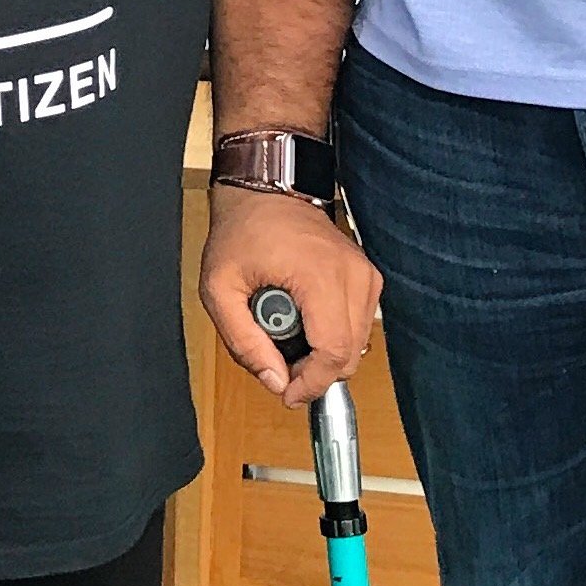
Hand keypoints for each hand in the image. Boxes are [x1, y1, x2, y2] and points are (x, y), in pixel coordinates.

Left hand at [201, 187, 379, 407]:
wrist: (264, 192)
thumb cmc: (240, 233)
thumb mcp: (218, 289)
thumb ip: (243, 341)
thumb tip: (276, 381)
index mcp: (320, 276)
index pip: (335, 352)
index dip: (312, 383)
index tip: (288, 393)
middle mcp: (353, 275)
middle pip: (350, 355)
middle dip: (314, 372)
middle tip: (278, 360)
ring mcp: (365, 274)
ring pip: (357, 345)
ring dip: (323, 354)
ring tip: (285, 334)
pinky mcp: (366, 276)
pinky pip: (358, 325)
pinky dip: (333, 335)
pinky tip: (303, 321)